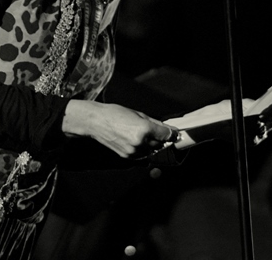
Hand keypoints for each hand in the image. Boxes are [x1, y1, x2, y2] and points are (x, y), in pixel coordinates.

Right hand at [62, 99, 179, 158]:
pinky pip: (142, 155)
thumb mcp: (138, 114)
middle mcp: (140, 142)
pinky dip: (143, 149)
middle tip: (157, 132)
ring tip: (142, 135)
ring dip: (152, 145)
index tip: (175, 133)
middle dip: (161, 139)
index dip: (172, 134)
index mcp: (144, 129)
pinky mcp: (128, 157)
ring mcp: (134, 151)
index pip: (167, 135)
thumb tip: (168, 129)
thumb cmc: (115, 114)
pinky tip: (136, 141)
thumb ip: (155, 123)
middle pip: (161, 144)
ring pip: (152, 151)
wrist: (96, 122)